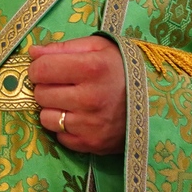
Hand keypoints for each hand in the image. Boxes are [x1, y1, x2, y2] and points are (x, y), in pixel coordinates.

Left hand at [29, 36, 127, 153]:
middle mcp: (90, 98)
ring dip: (54, 109)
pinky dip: (66, 127)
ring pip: (46, 117)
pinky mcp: (91, 144)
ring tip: (73, 102)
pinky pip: (60, 136)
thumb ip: (64, 47)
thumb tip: (32, 53)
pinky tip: (82, 117)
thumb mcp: (100, 48)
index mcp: (92, 68)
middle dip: (48, 87)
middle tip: (65, 85)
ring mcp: (90, 124)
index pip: (41, 69)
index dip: (39, 67)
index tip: (48, 68)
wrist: (158, 102)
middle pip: (41, 94)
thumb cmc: (125, 70)